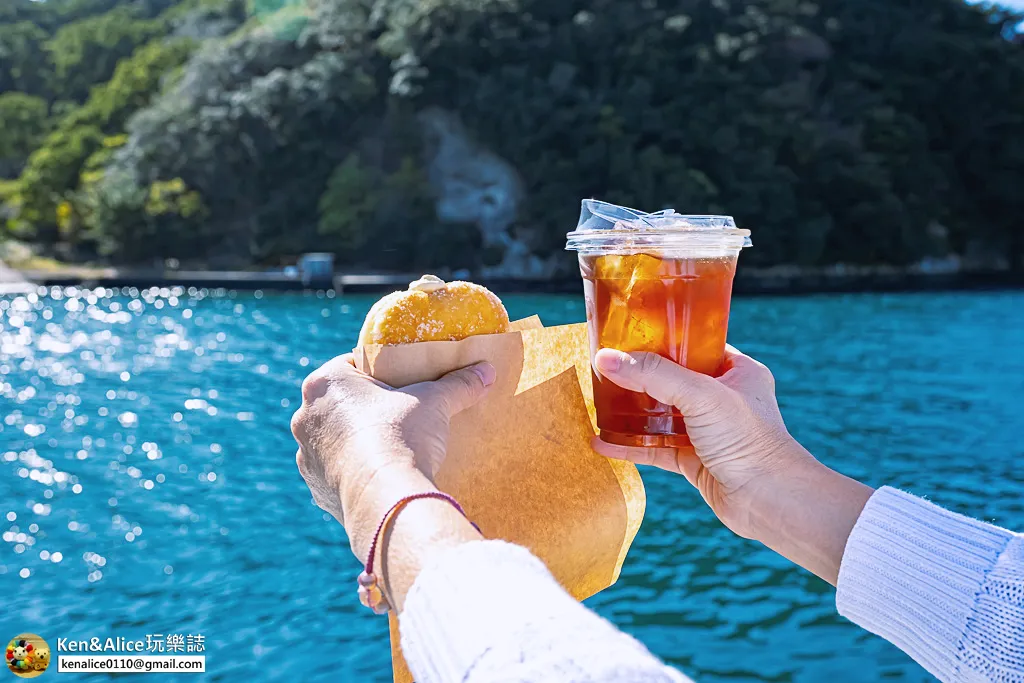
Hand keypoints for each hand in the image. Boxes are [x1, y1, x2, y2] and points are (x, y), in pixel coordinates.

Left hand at [290, 353, 494, 559]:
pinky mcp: (317, 488)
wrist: (386, 500)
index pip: (350, 364)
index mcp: (325, 383)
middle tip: (397, 412)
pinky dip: (353, 471)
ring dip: (355, 440)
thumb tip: (486, 371)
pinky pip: (335, 473)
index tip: (399, 380)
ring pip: (334, 438)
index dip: (377, 370)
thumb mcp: (435, 402)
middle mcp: (305, 416)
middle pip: (340, 402)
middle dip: (365, 406)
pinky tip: (379, 475)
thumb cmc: (403, 436)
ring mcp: (306, 455)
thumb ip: (458, 383)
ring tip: (389, 448)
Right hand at [592, 346, 872, 583]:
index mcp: (737, 372)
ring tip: (598, 401)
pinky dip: (631, 445)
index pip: (694, 346)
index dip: (663, 339)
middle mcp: (724, 399)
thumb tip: (605, 358)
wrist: (770, 501)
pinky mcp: (695, 461)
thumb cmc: (749, 441)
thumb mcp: (700, 395)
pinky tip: (603, 442)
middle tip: (605, 367)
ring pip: (661, 416)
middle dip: (639, 376)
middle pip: (672, 380)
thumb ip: (653, 375)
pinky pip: (656, 448)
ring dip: (632, 412)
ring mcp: (708, 431)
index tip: (628, 334)